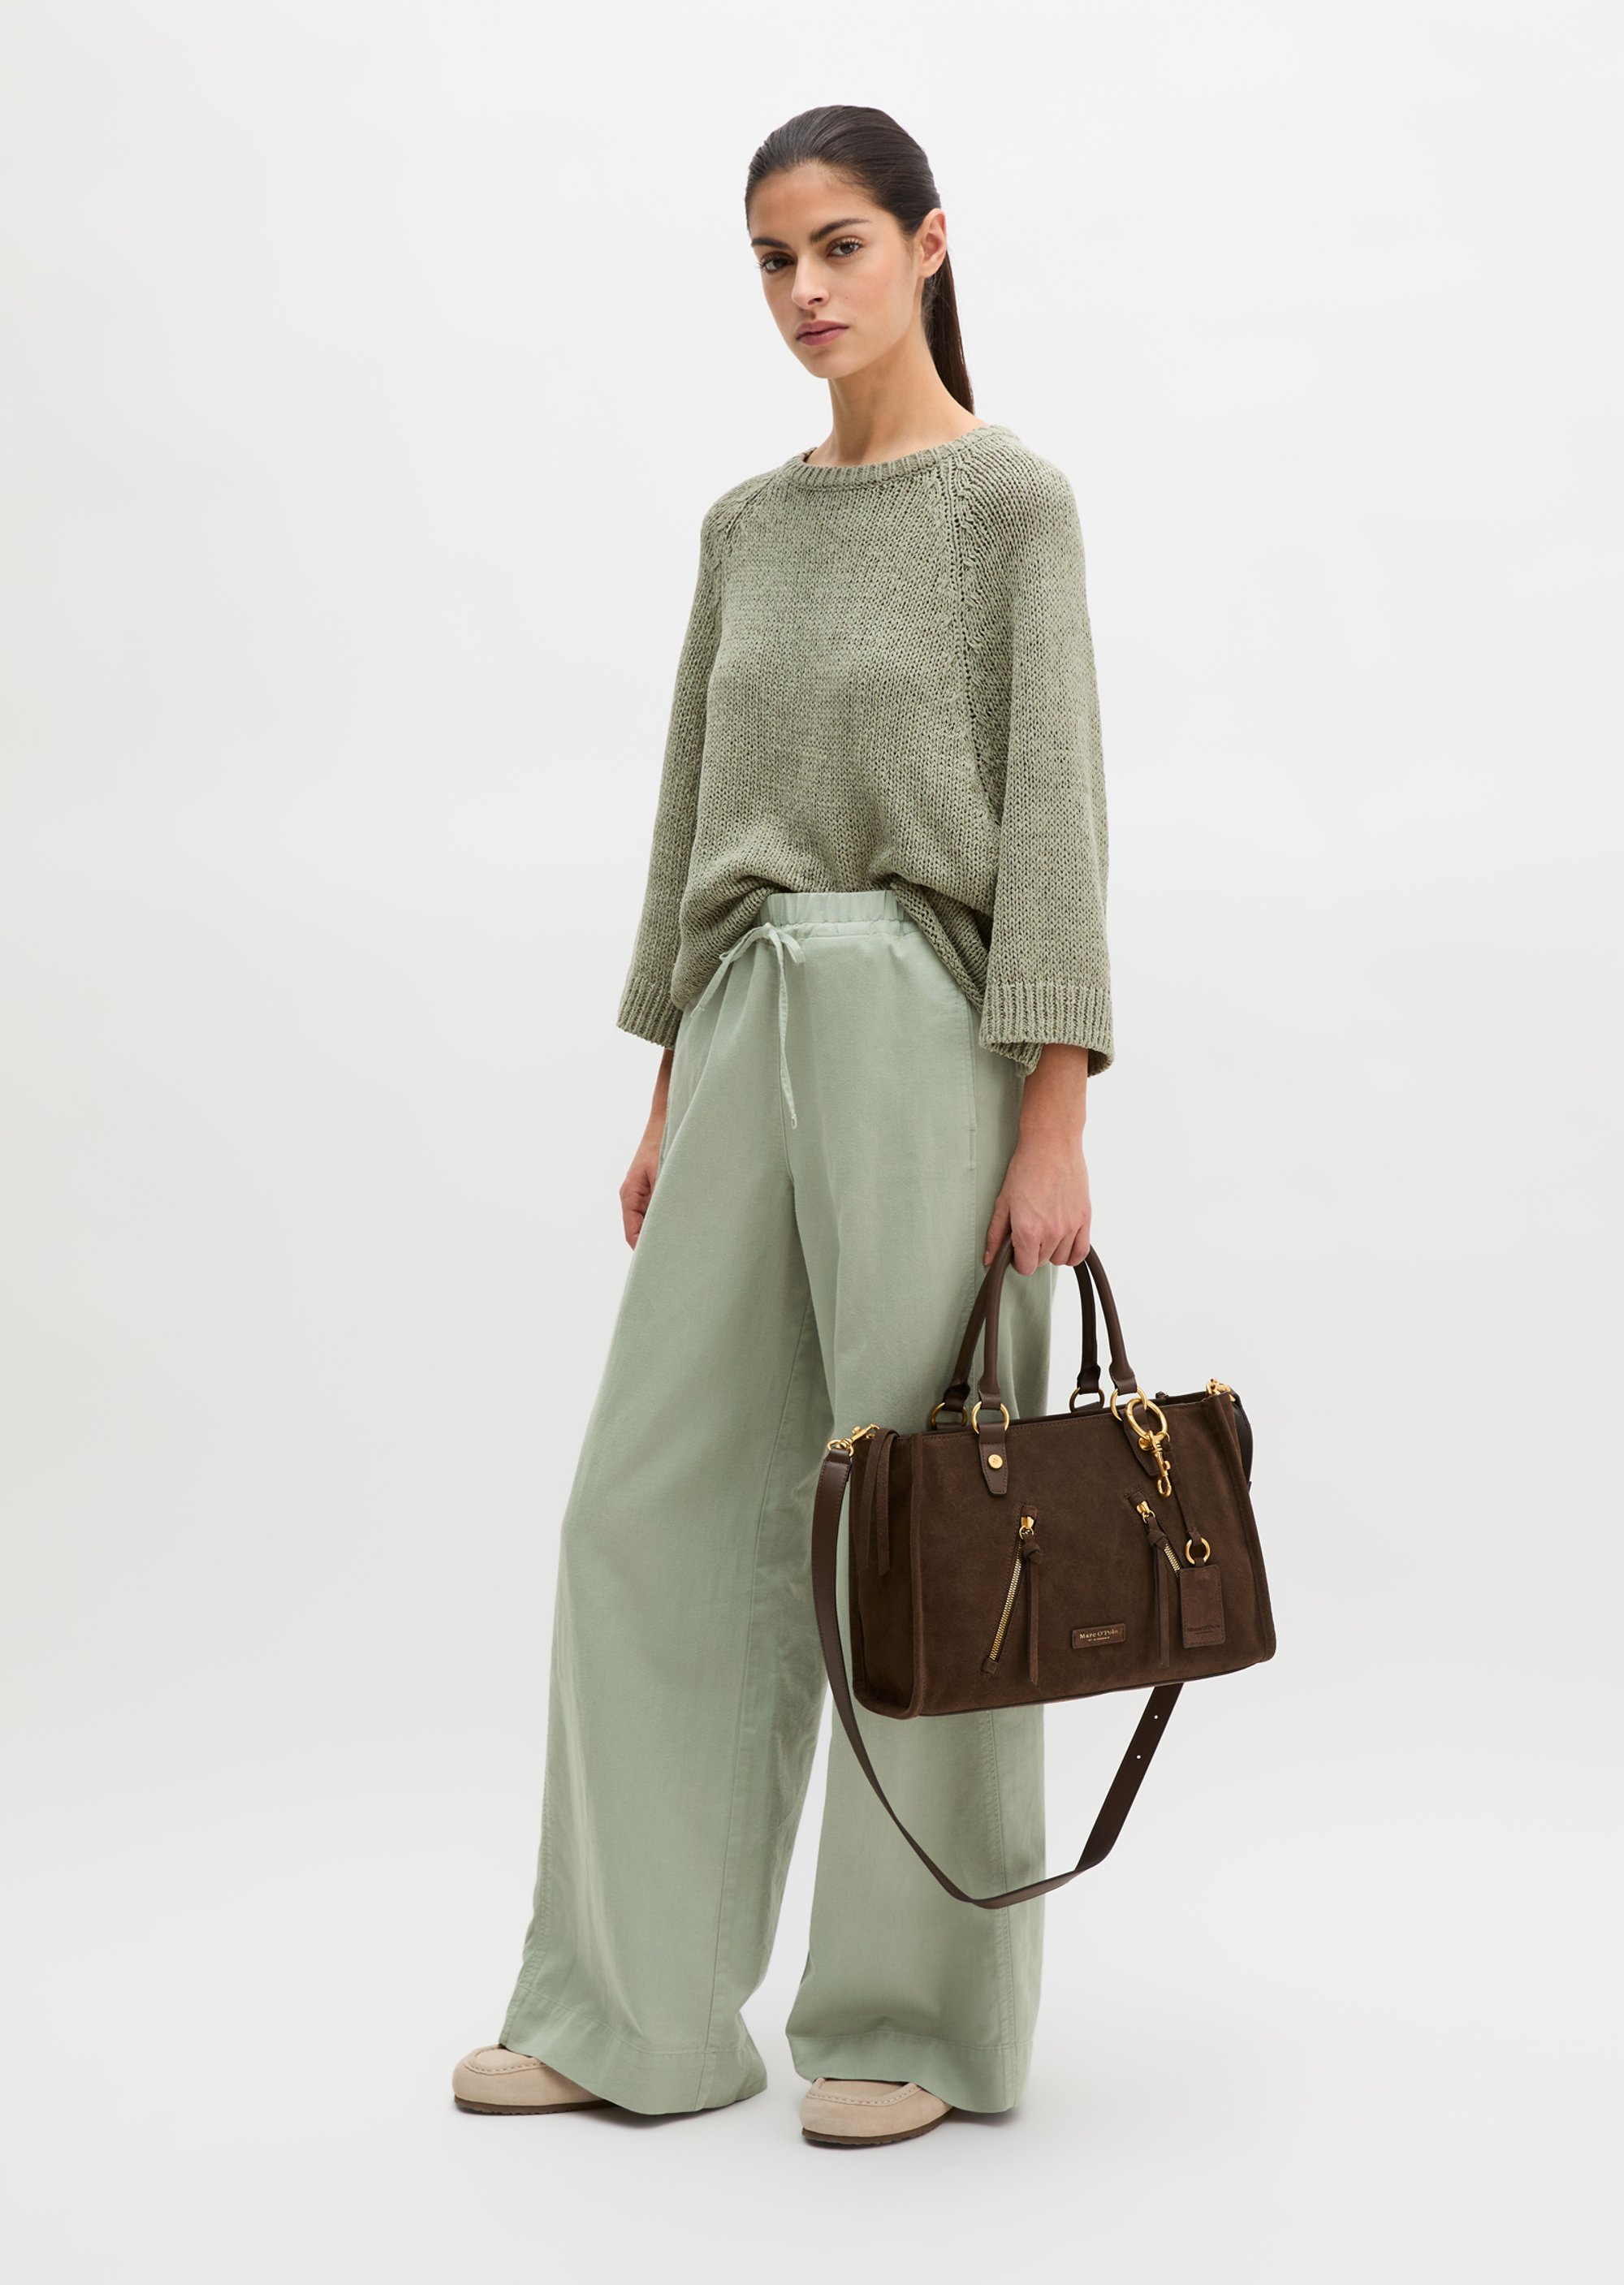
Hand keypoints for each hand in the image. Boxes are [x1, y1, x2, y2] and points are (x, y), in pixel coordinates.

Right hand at [621, 1044, 674, 1248]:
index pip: (633, 1236)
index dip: (647, 1252)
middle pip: (643, 1232)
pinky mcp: (657, 1187)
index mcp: (630, 1196)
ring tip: (689, 1244)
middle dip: (660, 1244)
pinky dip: (673, 1218)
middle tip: (682, 1259)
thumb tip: (669, 1229)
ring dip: (668, 1230)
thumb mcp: (665, 1175)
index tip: (665, 1265)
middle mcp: (635, 1197)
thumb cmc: (666, 1142)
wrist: (671, 1115)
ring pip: (654, 1222)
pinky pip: (662, 1210)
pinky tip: (691, 1224)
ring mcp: (645, 1193)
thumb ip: (663, 1202)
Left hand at [983, 1044, 1091, 1273]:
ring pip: (1060, 1259)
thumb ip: (995, 1235)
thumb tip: (989, 1259)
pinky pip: (1080, 1252)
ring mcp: (1071, 1226)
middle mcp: (1052, 1232)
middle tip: (1029, 1229)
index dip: (1017, 1259)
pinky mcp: (1085, 1218)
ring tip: (1045, 1229)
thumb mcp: (1003, 1201)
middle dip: (1032, 1251)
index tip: (1016, 1246)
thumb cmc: (1026, 1168)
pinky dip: (1071, 1253)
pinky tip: (1063, 1242)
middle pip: (1041, 1262)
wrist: (1052, 1144)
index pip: (1025, 1267)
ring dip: (1051, 1250)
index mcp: (1028, 1230)